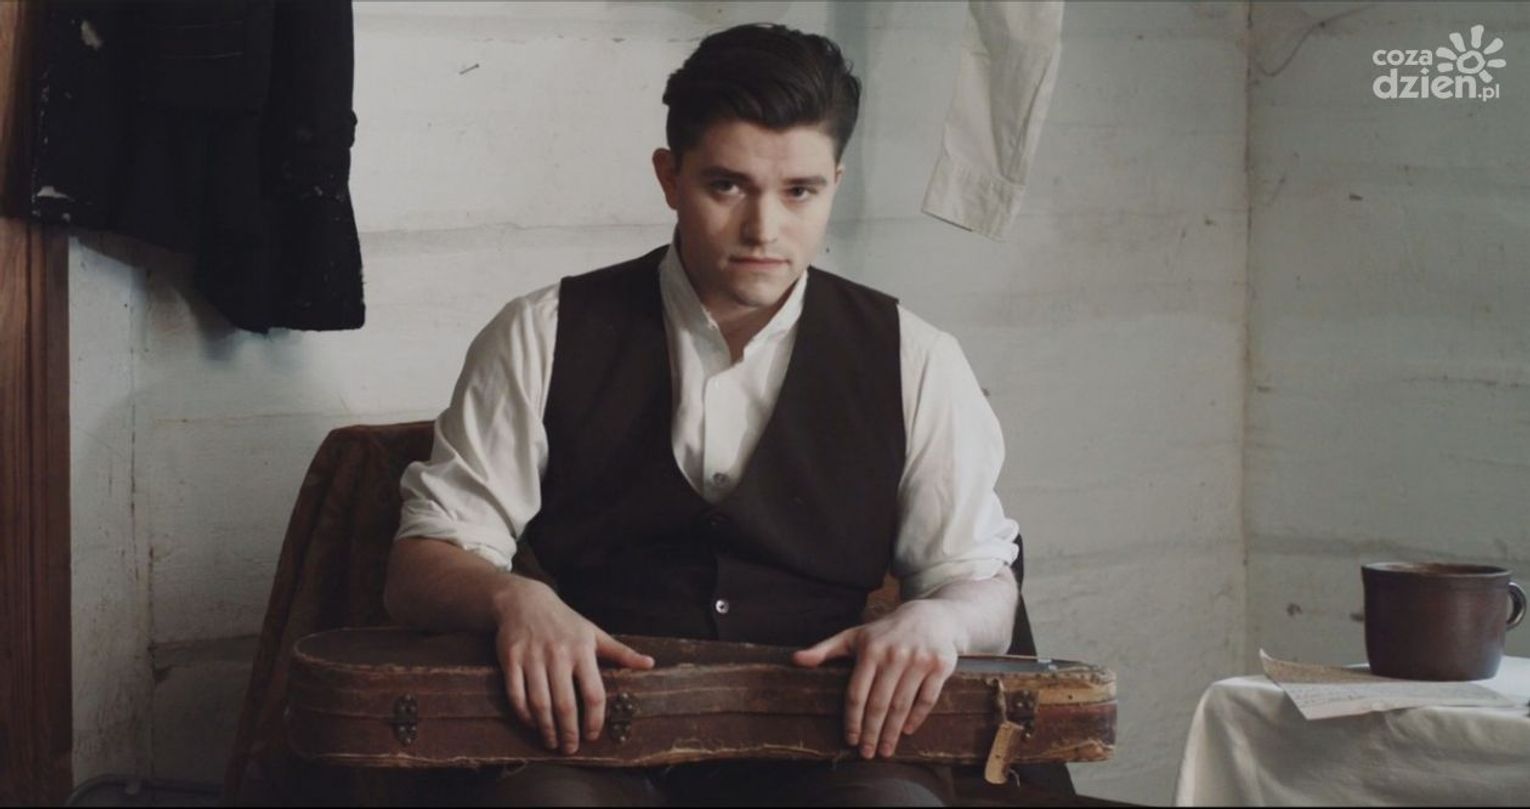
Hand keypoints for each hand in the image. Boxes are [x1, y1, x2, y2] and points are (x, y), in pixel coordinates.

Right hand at [491, 576, 653, 753]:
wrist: (525, 601)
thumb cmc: (565, 621)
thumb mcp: (594, 633)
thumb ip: (621, 652)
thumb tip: (649, 664)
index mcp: (582, 650)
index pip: (593, 693)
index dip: (594, 719)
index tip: (592, 736)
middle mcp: (558, 655)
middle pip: (565, 704)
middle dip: (568, 732)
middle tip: (570, 748)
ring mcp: (532, 658)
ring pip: (539, 703)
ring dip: (546, 728)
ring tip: (552, 742)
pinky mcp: (511, 659)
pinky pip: (516, 694)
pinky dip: (524, 714)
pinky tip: (533, 723)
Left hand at [791, 600, 962, 759]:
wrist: (932, 617)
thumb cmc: (886, 632)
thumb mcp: (855, 636)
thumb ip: (825, 649)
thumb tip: (795, 660)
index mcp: (870, 650)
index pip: (857, 693)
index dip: (853, 720)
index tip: (851, 740)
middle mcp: (894, 655)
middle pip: (879, 703)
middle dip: (871, 733)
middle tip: (867, 754)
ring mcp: (918, 660)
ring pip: (902, 705)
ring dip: (892, 732)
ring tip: (885, 750)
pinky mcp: (940, 666)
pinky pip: (927, 699)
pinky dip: (917, 718)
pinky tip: (907, 731)